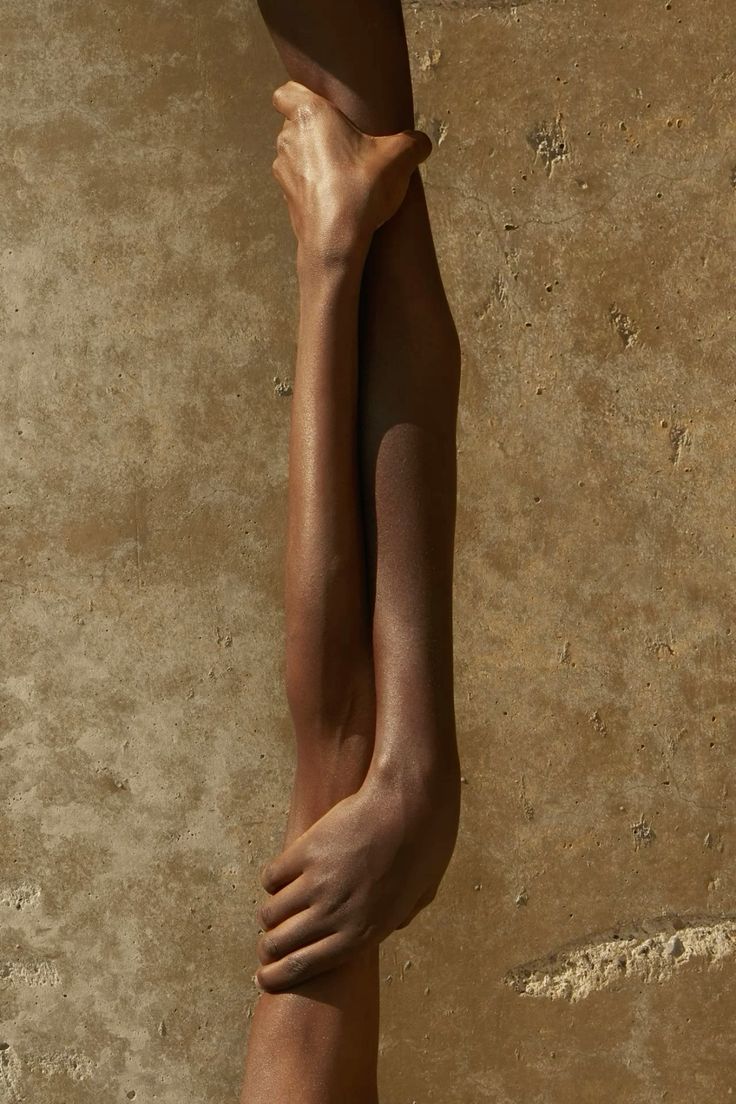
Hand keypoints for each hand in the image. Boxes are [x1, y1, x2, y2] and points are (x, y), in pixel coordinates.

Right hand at [254, 758, 459, 990]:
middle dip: (267, 951)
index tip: (264, 979)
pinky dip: (273, 880)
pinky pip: (273, 876)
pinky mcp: (306, 851)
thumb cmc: (427, 843)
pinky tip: (280, 876)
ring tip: (273, 911)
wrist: (412, 802)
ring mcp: (318, 883)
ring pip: (271, 913)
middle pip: (280, 945)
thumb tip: (390, 924)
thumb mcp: (422, 894)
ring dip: (269, 915)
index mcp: (364, 932)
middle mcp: (336, 915)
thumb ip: (400, 916)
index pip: (305, 967)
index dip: (277, 977)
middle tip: (265, 947)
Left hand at [270, 80, 431, 263]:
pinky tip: (335, 194)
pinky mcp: (286, 198)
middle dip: (316, 128)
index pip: (287, 91)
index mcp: (310, 114)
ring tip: (342, 170)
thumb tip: (422, 143)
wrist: (335, 242)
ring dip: (313, 157)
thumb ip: (414, 143)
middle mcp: (289, 138)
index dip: (302, 95)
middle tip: (345, 140)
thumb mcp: (399, 159)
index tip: (324, 106)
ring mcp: (283, 170)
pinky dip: (312, 184)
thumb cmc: (361, 191)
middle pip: (295, 122)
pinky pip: (298, 181)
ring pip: (296, 152)